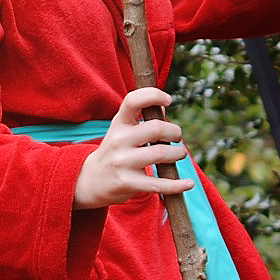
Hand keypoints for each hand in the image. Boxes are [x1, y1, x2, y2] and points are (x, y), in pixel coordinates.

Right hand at [73, 88, 194, 209]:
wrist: (91, 180)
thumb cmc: (115, 151)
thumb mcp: (122, 130)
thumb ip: (141, 117)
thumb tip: (164, 104)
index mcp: (119, 123)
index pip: (133, 100)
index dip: (153, 95)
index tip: (169, 100)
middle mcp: (119, 140)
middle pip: (156, 128)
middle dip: (174, 132)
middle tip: (176, 138)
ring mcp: (122, 162)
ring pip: (160, 154)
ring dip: (178, 154)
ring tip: (178, 155)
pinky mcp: (127, 182)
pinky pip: (158, 184)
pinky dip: (177, 185)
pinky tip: (188, 184)